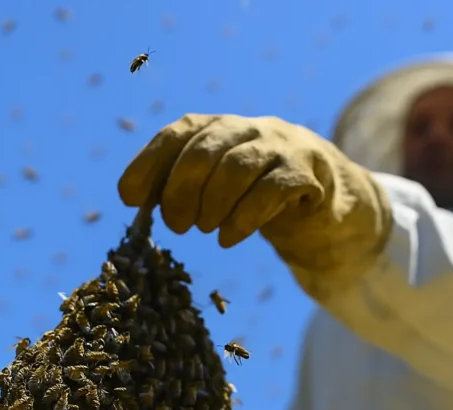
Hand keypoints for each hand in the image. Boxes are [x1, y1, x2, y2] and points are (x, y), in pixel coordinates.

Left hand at [117, 114, 392, 275]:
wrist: (324, 205)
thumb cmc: (258, 197)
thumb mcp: (215, 189)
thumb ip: (178, 188)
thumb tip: (132, 200)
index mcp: (220, 127)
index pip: (177, 133)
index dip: (148, 164)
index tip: (128, 199)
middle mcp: (248, 128)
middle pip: (204, 150)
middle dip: (181, 191)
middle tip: (176, 226)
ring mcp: (281, 147)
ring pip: (237, 167)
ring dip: (212, 204)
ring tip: (206, 230)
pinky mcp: (307, 173)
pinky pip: (272, 190)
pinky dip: (244, 217)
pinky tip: (229, 237)